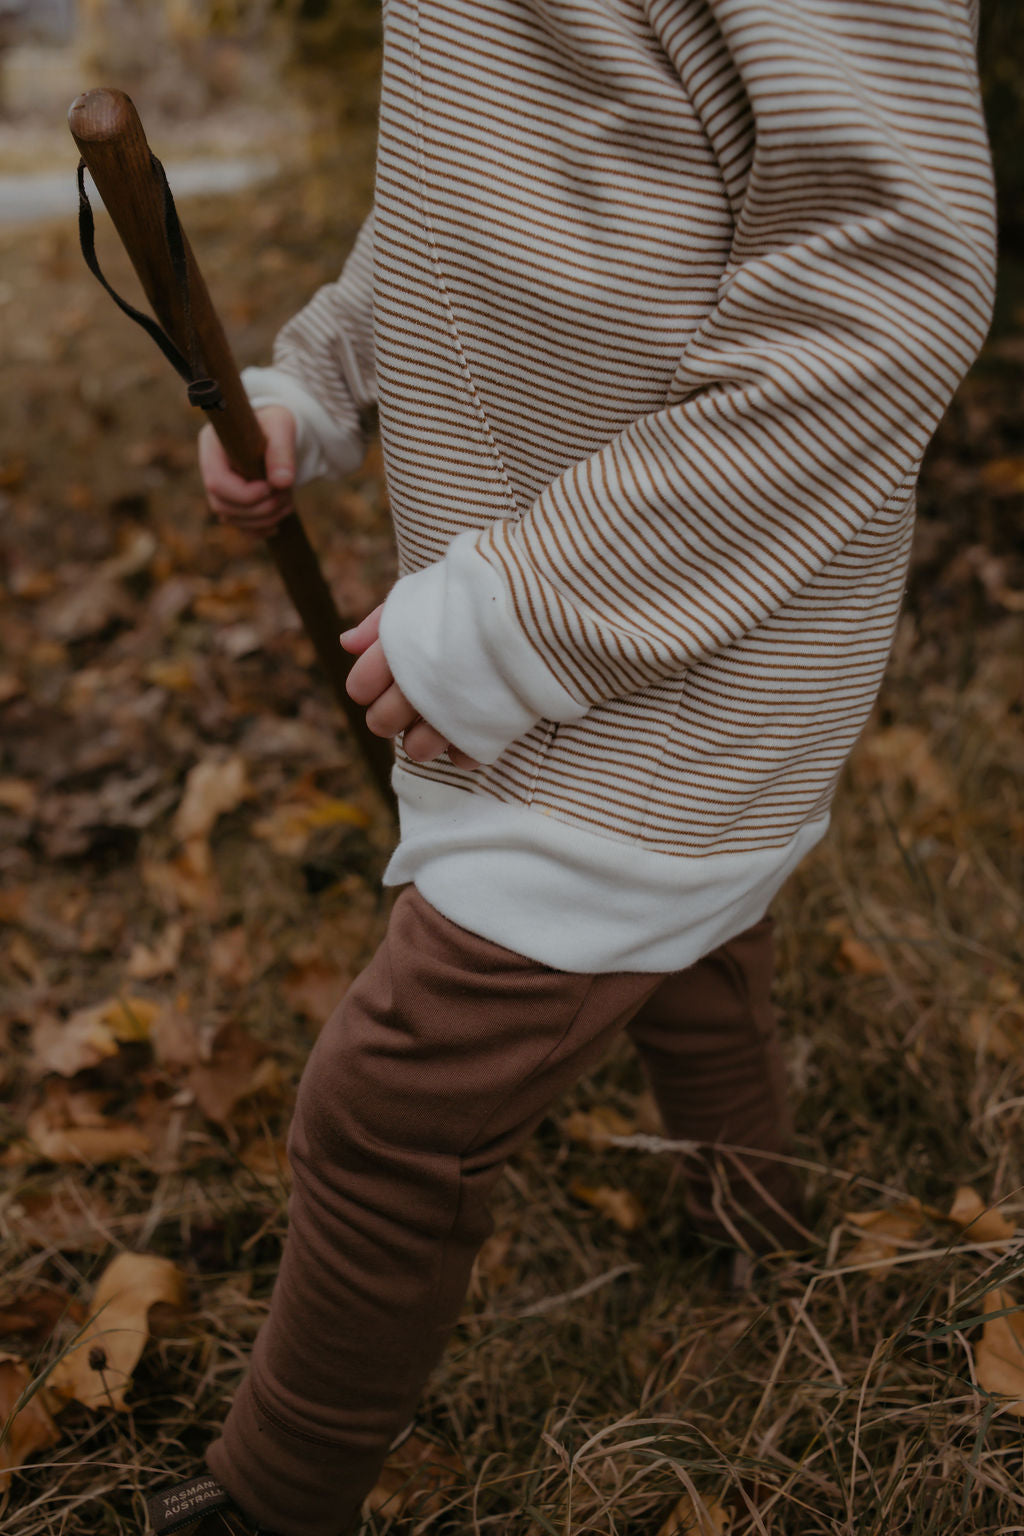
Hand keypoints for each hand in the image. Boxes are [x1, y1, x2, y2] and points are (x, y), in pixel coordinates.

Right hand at [199, 404, 295, 534]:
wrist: (275, 428)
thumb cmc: (274, 422)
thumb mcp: (281, 428)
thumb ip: (282, 452)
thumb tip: (283, 483)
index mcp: (212, 446)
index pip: (216, 483)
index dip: (244, 494)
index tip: (271, 488)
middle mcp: (210, 469)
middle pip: (222, 505)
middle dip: (259, 509)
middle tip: (286, 497)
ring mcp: (220, 488)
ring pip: (231, 518)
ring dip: (263, 519)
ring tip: (287, 503)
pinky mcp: (232, 501)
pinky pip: (239, 526)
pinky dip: (258, 531)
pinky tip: (277, 525)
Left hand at [341, 607, 479, 769]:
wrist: (539, 601)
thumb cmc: (475, 596)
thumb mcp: (424, 595)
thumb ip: (382, 620)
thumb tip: (346, 644)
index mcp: (396, 651)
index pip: (358, 688)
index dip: (369, 686)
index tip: (389, 678)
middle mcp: (416, 686)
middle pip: (381, 723)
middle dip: (392, 716)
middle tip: (416, 700)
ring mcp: (450, 713)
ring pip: (416, 749)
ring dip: (425, 739)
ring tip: (443, 718)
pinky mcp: (486, 731)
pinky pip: (463, 758)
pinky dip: (466, 748)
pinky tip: (473, 727)